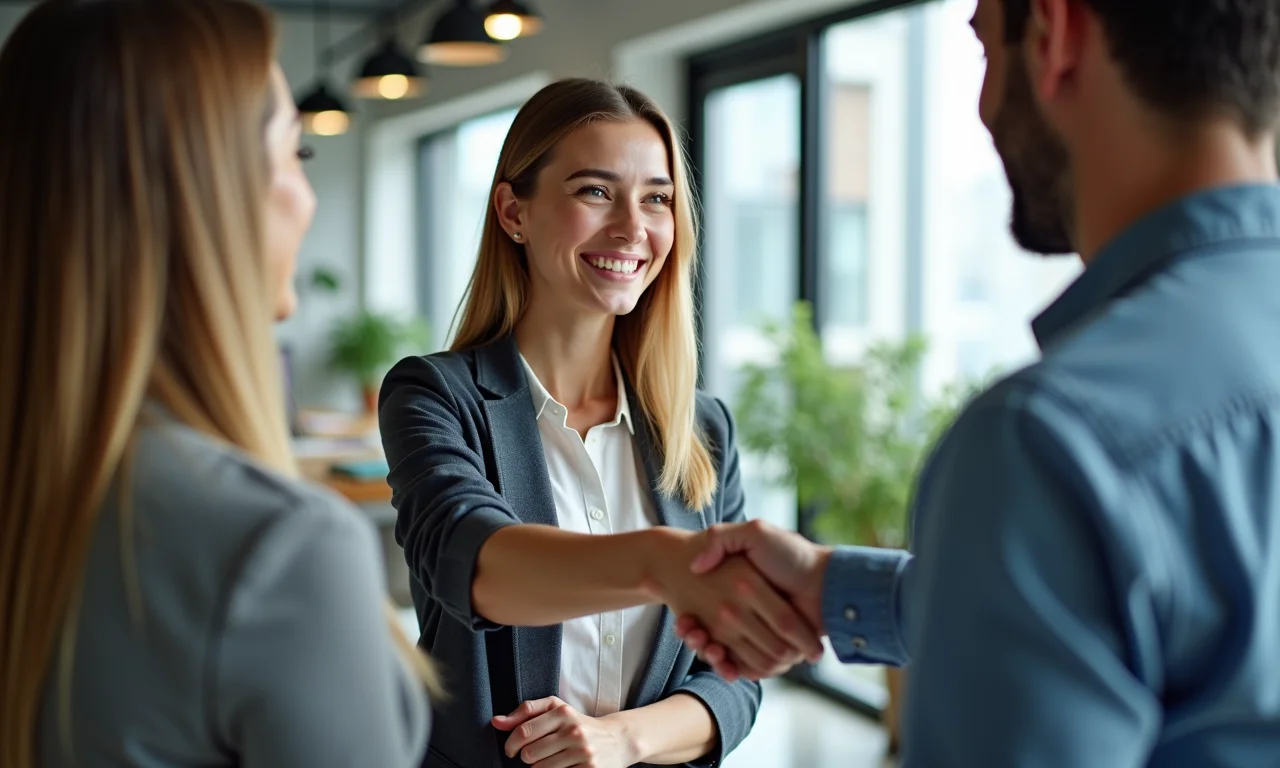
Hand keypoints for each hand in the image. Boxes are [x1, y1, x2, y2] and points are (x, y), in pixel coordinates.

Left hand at [493, 697, 633, 767]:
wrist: (617, 739)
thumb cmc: (579, 723)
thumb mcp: (556, 710)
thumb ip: (526, 712)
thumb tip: (496, 722)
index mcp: (563, 713)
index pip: (524, 731)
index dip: (511, 744)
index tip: (511, 750)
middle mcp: (574, 731)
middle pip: (530, 754)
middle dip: (528, 758)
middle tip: (536, 755)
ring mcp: (583, 752)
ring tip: (551, 760)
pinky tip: (562, 767)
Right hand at [674, 520, 831, 679]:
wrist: (828, 582)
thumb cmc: (792, 554)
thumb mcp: (755, 533)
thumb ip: (722, 539)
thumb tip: (695, 566)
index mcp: (737, 590)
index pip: (702, 611)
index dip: (689, 620)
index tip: (682, 621)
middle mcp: (744, 613)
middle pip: (709, 634)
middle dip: (696, 638)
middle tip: (689, 632)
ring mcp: (758, 634)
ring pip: (724, 653)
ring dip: (710, 654)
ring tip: (704, 644)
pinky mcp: (772, 652)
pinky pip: (747, 668)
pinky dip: (733, 668)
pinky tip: (723, 660)